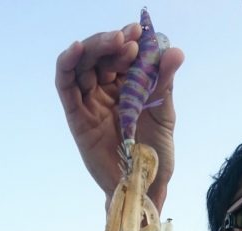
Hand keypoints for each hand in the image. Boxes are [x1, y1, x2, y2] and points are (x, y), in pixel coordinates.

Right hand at [56, 23, 183, 211]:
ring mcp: (90, 103)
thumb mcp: (164, 116)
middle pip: (100, 56)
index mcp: (127, 88)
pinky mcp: (77, 118)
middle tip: (129, 38)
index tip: (140, 31)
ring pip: (83, 65)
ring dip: (95, 47)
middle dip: (113, 42)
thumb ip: (164, 84)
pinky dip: (67, 64)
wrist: (145, 187)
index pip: (122, 56)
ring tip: (115, 41)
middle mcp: (106, 92)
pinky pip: (66, 87)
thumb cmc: (155, 155)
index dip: (129, 40)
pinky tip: (77, 49)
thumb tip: (175, 52)